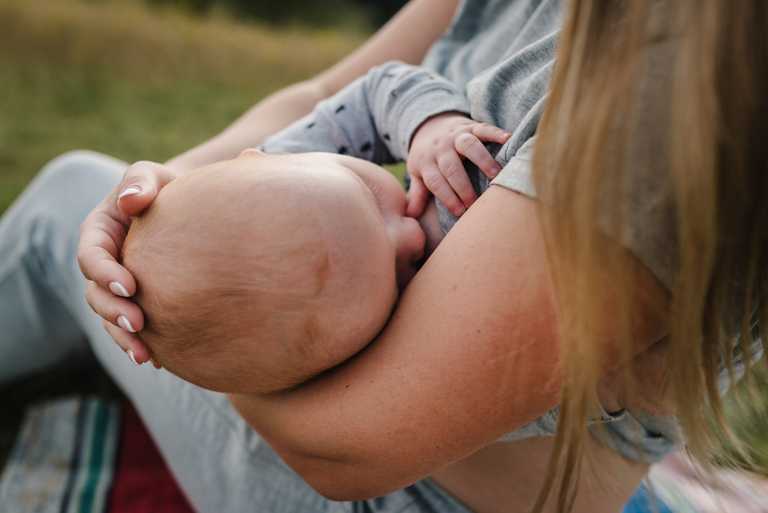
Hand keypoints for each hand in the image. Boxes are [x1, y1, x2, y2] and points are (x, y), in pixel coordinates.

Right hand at [78, 161, 177, 364]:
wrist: (186, 209)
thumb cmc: (165, 188)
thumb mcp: (151, 176)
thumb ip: (140, 182)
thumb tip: (131, 200)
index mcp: (99, 233)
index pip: (92, 256)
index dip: (105, 273)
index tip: (130, 286)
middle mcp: (104, 264)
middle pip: (96, 294)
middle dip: (113, 311)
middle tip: (138, 323)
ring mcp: (118, 286)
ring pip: (110, 317)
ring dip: (124, 338)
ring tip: (145, 355)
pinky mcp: (138, 303)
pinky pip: (133, 328)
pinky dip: (142, 344)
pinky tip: (159, 360)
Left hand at [406, 113, 510, 217]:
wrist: (431, 124)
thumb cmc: (427, 157)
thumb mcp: (418, 173)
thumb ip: (417, 194)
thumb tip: (410, 215)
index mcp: (427, 162)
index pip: (436, 182)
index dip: (447, 197)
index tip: (459, 212)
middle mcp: (441, 148)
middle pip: (451, 167)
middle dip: (462, 186)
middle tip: (474, 203)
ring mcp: (456, 135)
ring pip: (468, 145)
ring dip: (482, 159)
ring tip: (494, 175)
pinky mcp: (470, 126)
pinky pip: (483, 128)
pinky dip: (495, 133)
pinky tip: (508, 139)